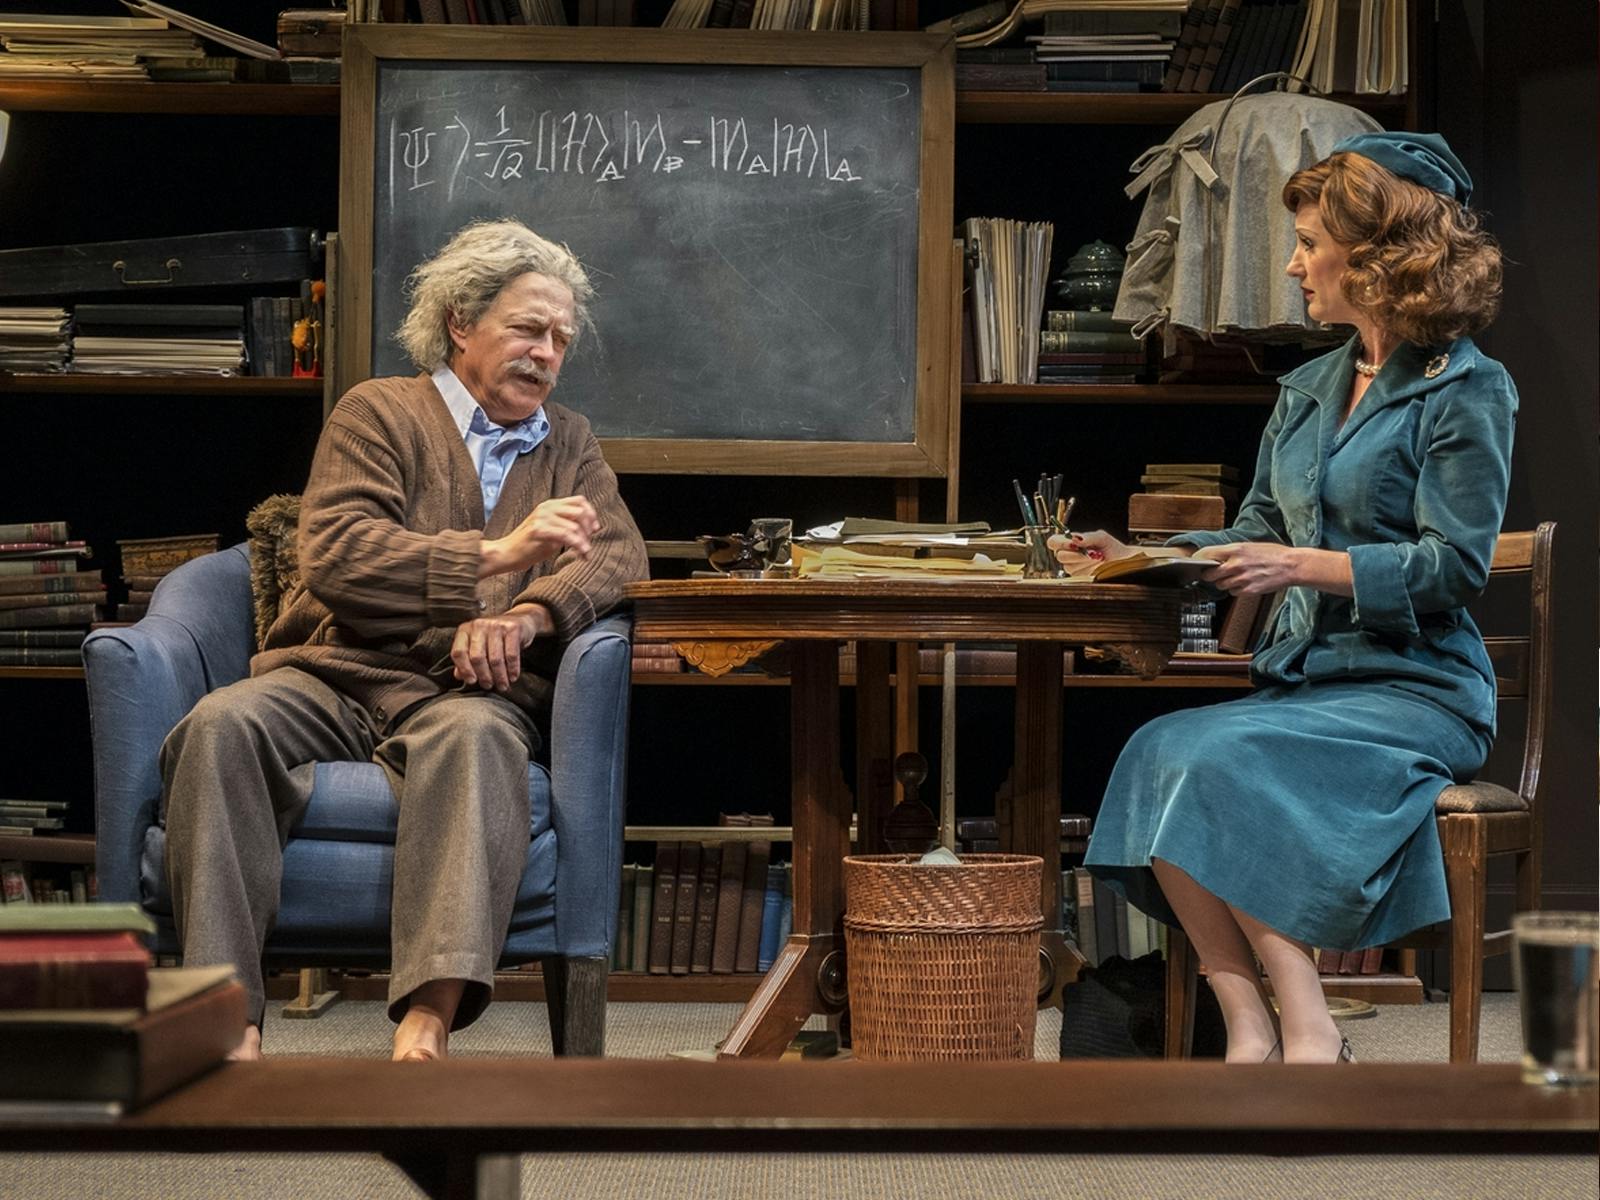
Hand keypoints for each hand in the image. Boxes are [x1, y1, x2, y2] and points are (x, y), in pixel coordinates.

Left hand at [449, 604, 547, 690]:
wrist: (519, 619)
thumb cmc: (496, 636)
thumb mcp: (478, 645)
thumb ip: (467, 659)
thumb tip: (460, 675)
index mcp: (465, 630)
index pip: (459, 652)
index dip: (464, 669)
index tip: (472, 681)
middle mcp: (479, 626)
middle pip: (477, 657)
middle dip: (484, 676)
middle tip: (489, 685)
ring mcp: (496, 625)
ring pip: (495, 658)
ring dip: (500, 676)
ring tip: (502, 684)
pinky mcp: (512, 629)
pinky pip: (511, 655)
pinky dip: (512, 669)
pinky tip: (513, 676)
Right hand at [482, 495, 599, 577]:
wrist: (507, 554)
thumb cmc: (530, 546)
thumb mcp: (552, 531)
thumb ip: (567, 525)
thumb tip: (592, 528)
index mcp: (550, 505)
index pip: (579, 501)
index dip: (591, 514)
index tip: (595, 530)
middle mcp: (546, 508)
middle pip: (580, 512)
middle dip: (589, 530)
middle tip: (588, 544)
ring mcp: (542, 517)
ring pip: (575, 526)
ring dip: (585, 542)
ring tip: (585, 554)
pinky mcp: (538, 530)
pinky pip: (567, 536)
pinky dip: (579, 545)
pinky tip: (582, 554)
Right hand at [1047, 528, 1128, 568]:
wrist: (1122, 561)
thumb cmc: (1111, 547)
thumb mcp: (1101, 537)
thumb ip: (1087, 537)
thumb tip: (1074, 539)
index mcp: (1069, 543)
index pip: (1053, 542)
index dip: (1060, 542)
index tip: (1073, 543)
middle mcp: (1068, 556)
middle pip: (1060, 556)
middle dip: (1077, 554)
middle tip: (1091, 552)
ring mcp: (1073, 568)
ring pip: (1070, 566)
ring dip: (1085, 561)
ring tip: (1099, 558)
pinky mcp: (1079, 578)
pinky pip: (1078, 574)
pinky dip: (1090, 569)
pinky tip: (1098, 566)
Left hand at [1191, 542, 1299, 594]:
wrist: (1291, 566)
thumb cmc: (1273, 554)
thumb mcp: (1250, 546)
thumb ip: (1231, 552)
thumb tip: (1215, 557)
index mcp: (1236, 550)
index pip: (1206, 554)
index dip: (1198, 559)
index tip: (1195, 562)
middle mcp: (1236, 564)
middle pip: (1209, 574)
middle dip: (1209, 574)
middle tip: (1213, 573)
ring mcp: (1241, 579)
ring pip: (1220, 585)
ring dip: (1223, 582)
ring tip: (1235, 576)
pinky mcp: (1248, 590)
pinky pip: (1233, 592)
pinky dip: (1236, 589)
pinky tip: (1245, 583)